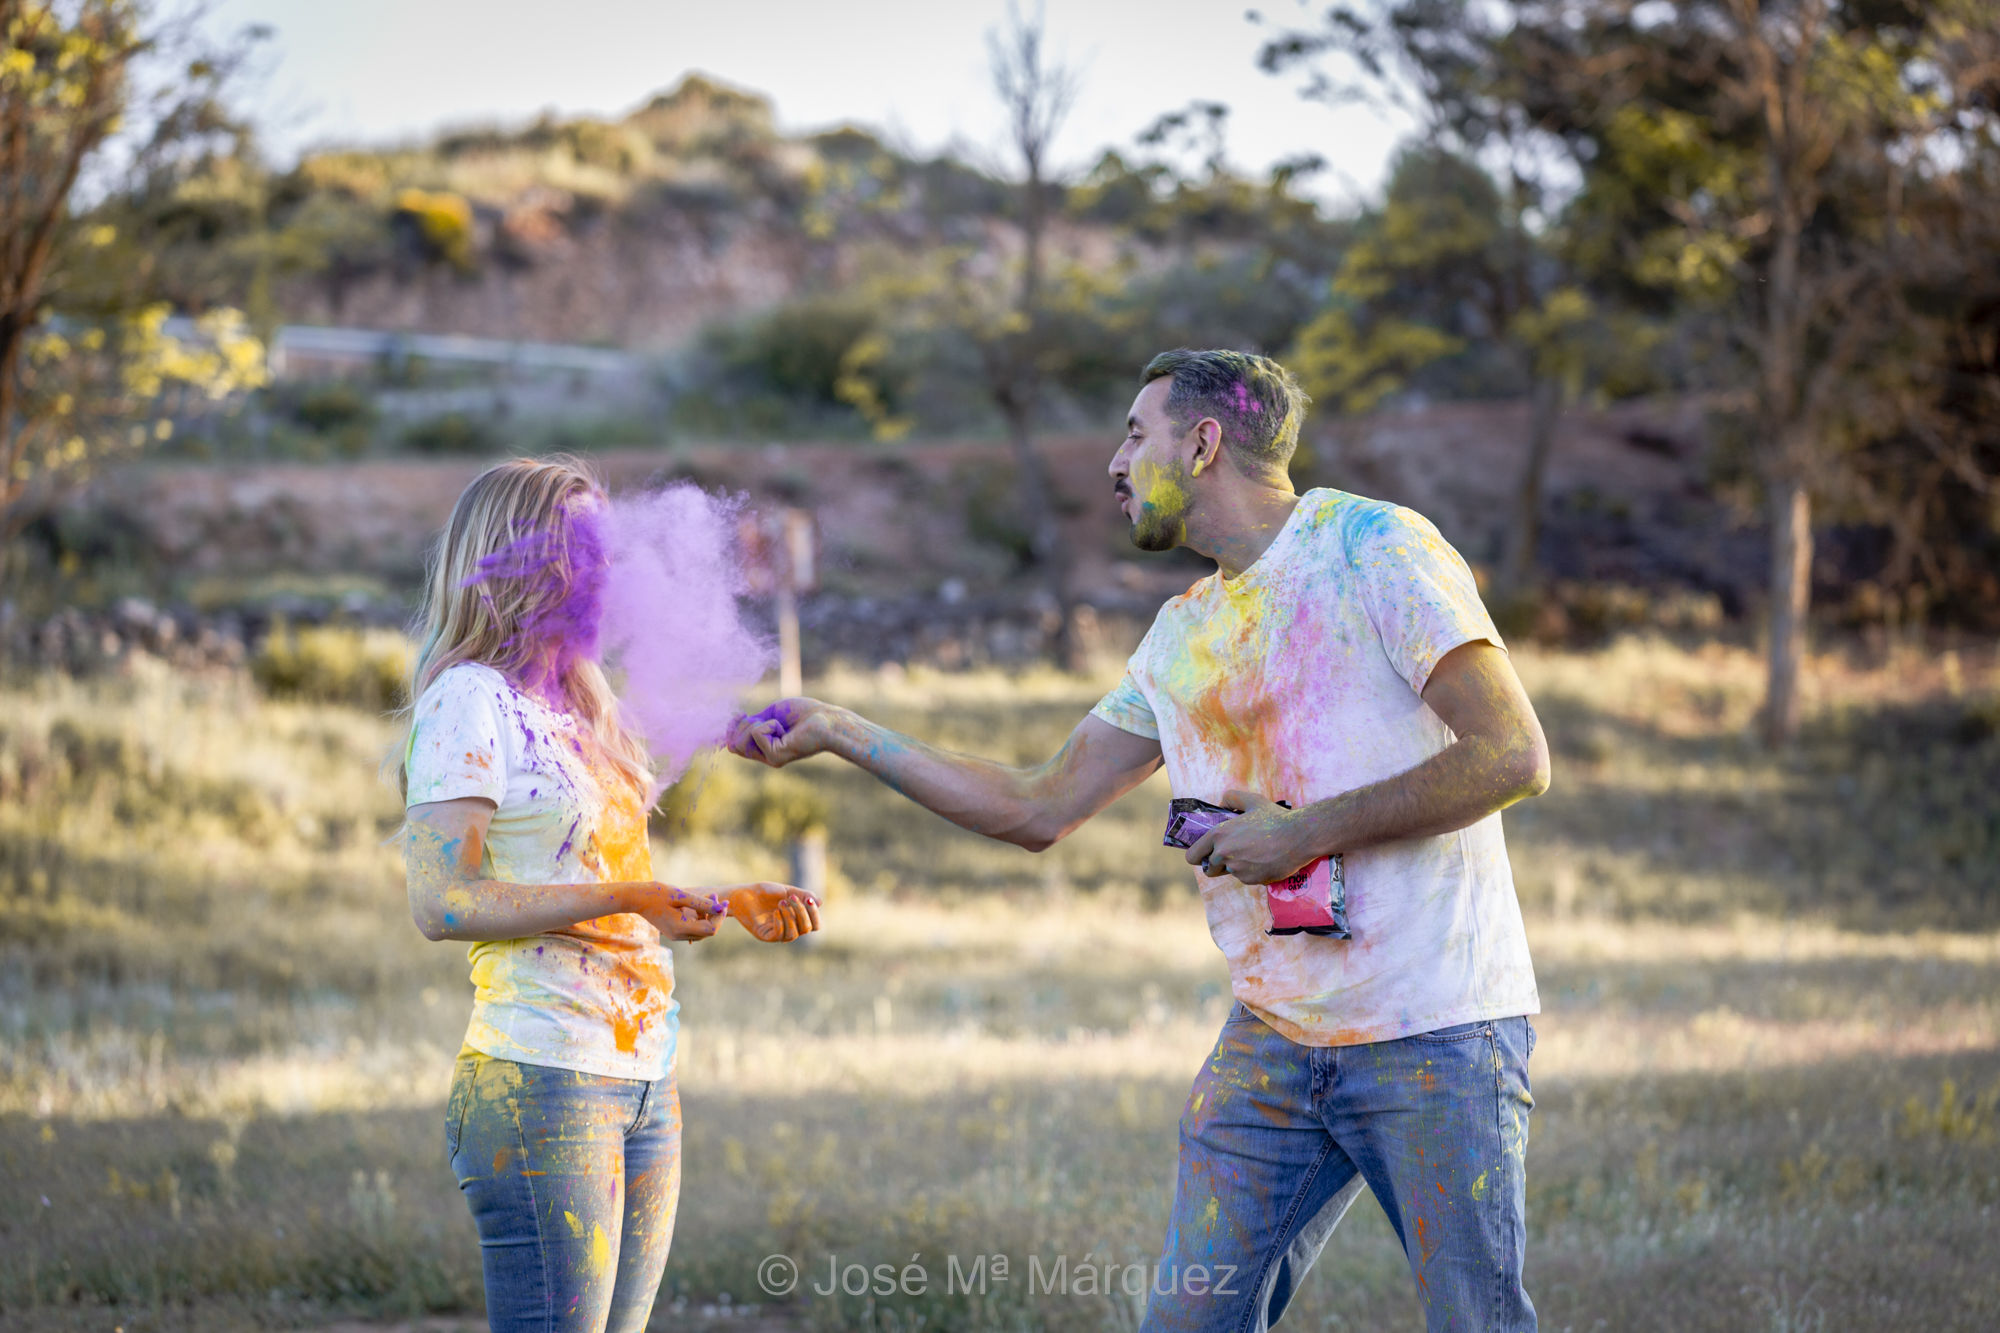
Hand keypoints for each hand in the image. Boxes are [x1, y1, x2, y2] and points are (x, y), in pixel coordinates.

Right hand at [640, 884, 724, 941]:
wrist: (636, 899)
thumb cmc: (656, 893)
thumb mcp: (681, 895)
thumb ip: (702, 903)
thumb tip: (721, 909)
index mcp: (681, 928)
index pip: (710, 929)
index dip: (720, 917)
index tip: (723, 902)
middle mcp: (679, 935)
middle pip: (708, 931)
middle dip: (716, 915)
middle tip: (717, 896)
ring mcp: (676, 935)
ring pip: (702, 930)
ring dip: (708, 915)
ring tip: (710, 895)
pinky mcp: (674, 931)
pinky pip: (693, 928)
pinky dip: (700, 917)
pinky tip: (699, 903)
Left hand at [723, 882, 822, 941]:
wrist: (744, 894)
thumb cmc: (766, 892)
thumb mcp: (787, 891)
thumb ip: (803, 896)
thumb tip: (820, 902)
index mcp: (798, 919)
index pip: (815, 924)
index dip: (814, 914)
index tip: (808, 899)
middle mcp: (790, 928)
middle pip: (807, 929)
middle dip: (802, 912)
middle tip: (791, 898)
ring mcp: (778, 933)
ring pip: (794, 934)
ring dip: (790, 917)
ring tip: (781, 903)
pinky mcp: (766, 936)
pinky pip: (779, 935)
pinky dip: (780, 922)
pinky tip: (775, 911)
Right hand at [728, 699, 840, 768]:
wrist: (826, 721)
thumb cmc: (805, 714)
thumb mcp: (772, 715)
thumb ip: (753, 722)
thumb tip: (734, 726)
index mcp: (765, 746)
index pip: (735, 744)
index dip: (732, 728)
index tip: (742, 714)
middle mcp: (767, 756)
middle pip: (735, 745)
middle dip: (741, 726)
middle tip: (766, 718)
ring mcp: (771, 759)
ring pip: (741, 742)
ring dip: (754, 725)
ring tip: (776, 723)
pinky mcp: (775, 757)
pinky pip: (757, 733)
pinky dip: (769, 724)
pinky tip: (785, 728)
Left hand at [1183, 790, 1317, 885]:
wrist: (1298, 837)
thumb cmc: (1275, 818)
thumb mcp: (1253, 801)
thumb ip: (1233, 798)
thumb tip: (1222, 803)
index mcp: (1218, 835)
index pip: (1193, 856)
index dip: (1199, 856)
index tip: (1207, 855)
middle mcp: (1224, 854)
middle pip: (1209, 870)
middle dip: (1218, 865)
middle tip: (1232, 855)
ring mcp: (1237, 869)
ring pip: (1230, 874)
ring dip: (1237, 867)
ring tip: (1253, 854)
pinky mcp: (1251, 880)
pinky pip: (1246, 879)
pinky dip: (1253, 872)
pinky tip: (1265, 860)